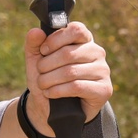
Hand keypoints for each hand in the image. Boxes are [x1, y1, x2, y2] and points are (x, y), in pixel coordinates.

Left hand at [23, 21, 112, 137]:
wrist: (51, 107)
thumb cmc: (47, 78)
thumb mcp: (36, 60)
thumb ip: (33, 44)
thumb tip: (36, 32)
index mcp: (84, 40)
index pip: (76, 30)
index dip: (56, 39)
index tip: (43, 51)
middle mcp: (97, 53)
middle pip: (69, 53)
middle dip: (47, 64)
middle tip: (40, 73)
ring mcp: (103, 71)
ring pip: (71, 71)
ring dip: (49, 79)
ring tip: (43, 85)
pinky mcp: (104, 89)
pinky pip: (77, 87)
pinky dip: (58, 90)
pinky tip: (50, 93)